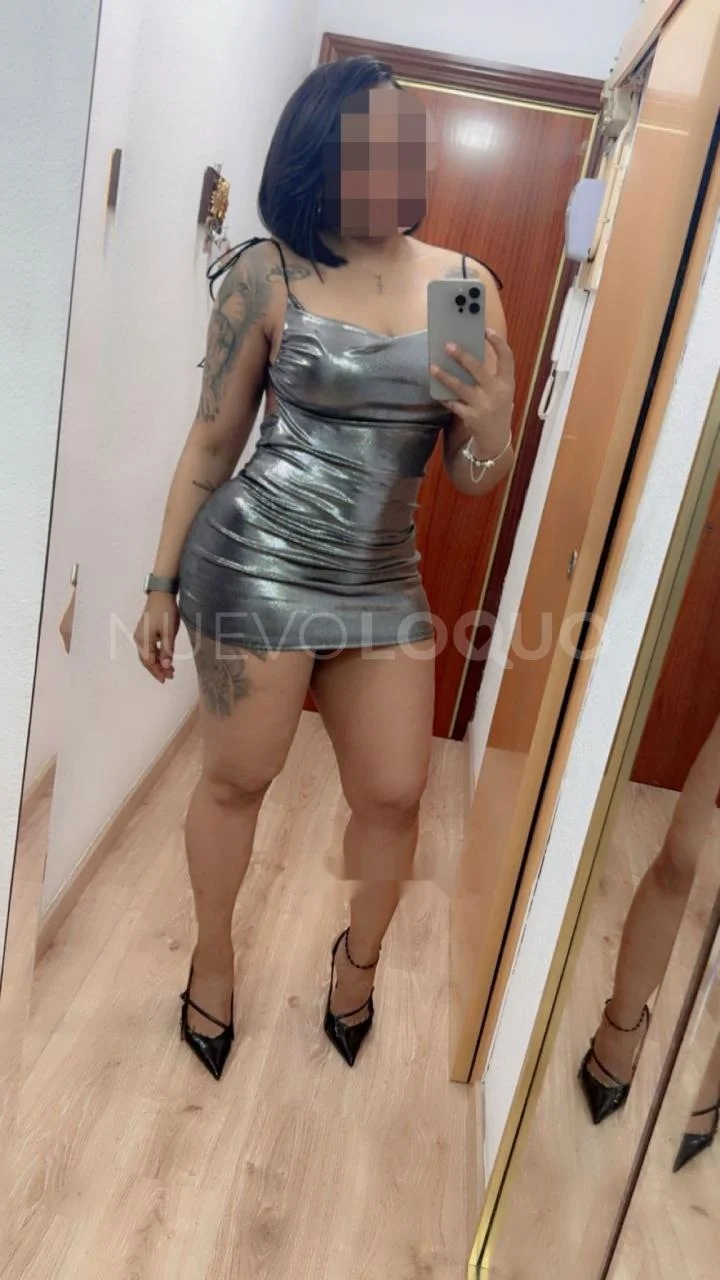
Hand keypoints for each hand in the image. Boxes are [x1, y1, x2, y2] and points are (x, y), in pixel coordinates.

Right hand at [134, 593, 179, 682]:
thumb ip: (167, 650)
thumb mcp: (169, 633)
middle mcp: (139, 639)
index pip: (149, 662)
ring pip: (148, 654)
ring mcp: (141, 635)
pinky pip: (149, 648)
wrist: (162, 594)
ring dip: (157, 663)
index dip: (158, 672)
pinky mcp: (145, 631)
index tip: (167, 679)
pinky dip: (157, 655)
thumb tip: (166, 667)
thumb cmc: (166, 612)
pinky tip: (165, 658)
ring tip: (170, 670)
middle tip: (170, 677)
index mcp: (143, 640)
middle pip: (146, 660)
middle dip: (157, 669)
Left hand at [431, 330, 514, 456]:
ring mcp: (483, 405)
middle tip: (448, 345)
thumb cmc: (496, 406)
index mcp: (507, 382)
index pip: (507, 358)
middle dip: (462, 357)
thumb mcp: (501, 390)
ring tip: (432, 367)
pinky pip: (453, 404)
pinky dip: (445, 397)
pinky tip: (437, 391)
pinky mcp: (471, 417)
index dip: (498, 343)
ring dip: (445, 376)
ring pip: (461, 387)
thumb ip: (490, 374)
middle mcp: (497, 392)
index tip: (486, 330)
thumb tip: (466, 351)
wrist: (496, 438)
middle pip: (478, 370)